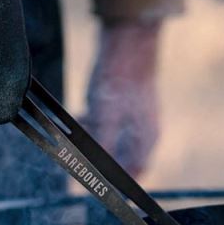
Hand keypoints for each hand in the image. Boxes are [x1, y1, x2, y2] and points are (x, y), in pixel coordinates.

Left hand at [84, 20, 161, 174]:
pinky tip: (83, 114)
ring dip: (94, 139)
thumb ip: (101, 144)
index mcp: (146, 138)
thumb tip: (93, 171)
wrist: (126, 41)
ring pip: (113, 140)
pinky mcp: (126, 105)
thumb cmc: (119, 78)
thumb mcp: (105, 115)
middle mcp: (144, 131)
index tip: (93, 183)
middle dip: (98, 158)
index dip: (115, 182)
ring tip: (80, 129)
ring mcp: (136, 118)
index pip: (135, 172)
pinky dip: (95, 124)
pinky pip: (109, 124)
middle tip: (77, 155)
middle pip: (122, 158)